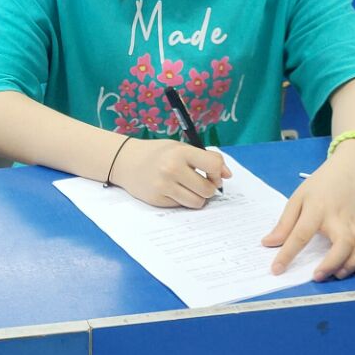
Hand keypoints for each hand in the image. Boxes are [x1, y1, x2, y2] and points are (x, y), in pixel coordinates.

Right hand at [112, 137, 231, 209]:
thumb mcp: (180, 148)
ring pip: (197, 202)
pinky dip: (182, 200)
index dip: (218, 173)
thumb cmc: (158, 153)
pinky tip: (173, 190)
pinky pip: (182, 206)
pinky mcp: (157, 200)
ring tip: (189, 188)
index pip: (213, 166)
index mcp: (180, 153)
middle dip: (209, 188)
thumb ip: (205, 159)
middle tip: (201, 183)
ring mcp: (163, 186)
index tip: (214, 174)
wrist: (126, 161)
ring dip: (198, 198)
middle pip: (207, 189)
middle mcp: (172, 169)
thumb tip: (228, 175)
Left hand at [262, 148, 354, 279]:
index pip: (301, 234)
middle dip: (332, 263)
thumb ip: (284, 223)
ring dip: (352, 263)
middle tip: (317, 276)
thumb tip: (268, 244)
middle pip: (344, 242)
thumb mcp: (297, 199)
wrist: (348, 172)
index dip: (288, 254)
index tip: (277, 269)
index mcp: (316, 209)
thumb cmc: (319, 187)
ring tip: (337, 274)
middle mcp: (338, 218)